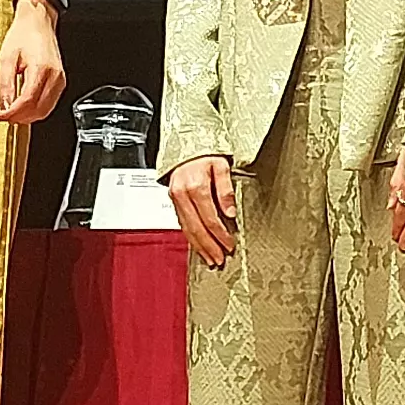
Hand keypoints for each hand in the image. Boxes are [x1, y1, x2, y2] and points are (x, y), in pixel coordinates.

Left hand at [0, 0, 66, 127]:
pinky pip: (48, 105)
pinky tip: (22, 108)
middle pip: (38, 111)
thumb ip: (5, 84)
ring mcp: (60, 80)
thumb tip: (4, 106)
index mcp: (41, 69)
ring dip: (26, 117)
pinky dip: (35, 111)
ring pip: (45, 111)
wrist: (38, 22)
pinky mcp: (60, 82)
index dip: (10, 114)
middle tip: (0, 116)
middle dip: (17, 118)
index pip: (26, 102)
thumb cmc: (23, 35)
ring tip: (9, 113)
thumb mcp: (6, 57)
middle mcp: (55, 77)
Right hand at [166, 154, 239, 268]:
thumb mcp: (221, 165)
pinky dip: (191, 238)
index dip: (220, 234)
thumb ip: (225, 189)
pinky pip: (182, 224)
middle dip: (209, 246)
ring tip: (210, 259)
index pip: (209, 218)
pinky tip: (198, 246)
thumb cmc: (205, 153)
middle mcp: (182, 195)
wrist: (186, 145)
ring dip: (199, 246)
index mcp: (195, 186)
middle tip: (219, 259)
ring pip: (187, 229)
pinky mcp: (174, 201)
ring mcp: (176, 199)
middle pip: (197, 228)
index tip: (230, 244)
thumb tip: (230, 212)